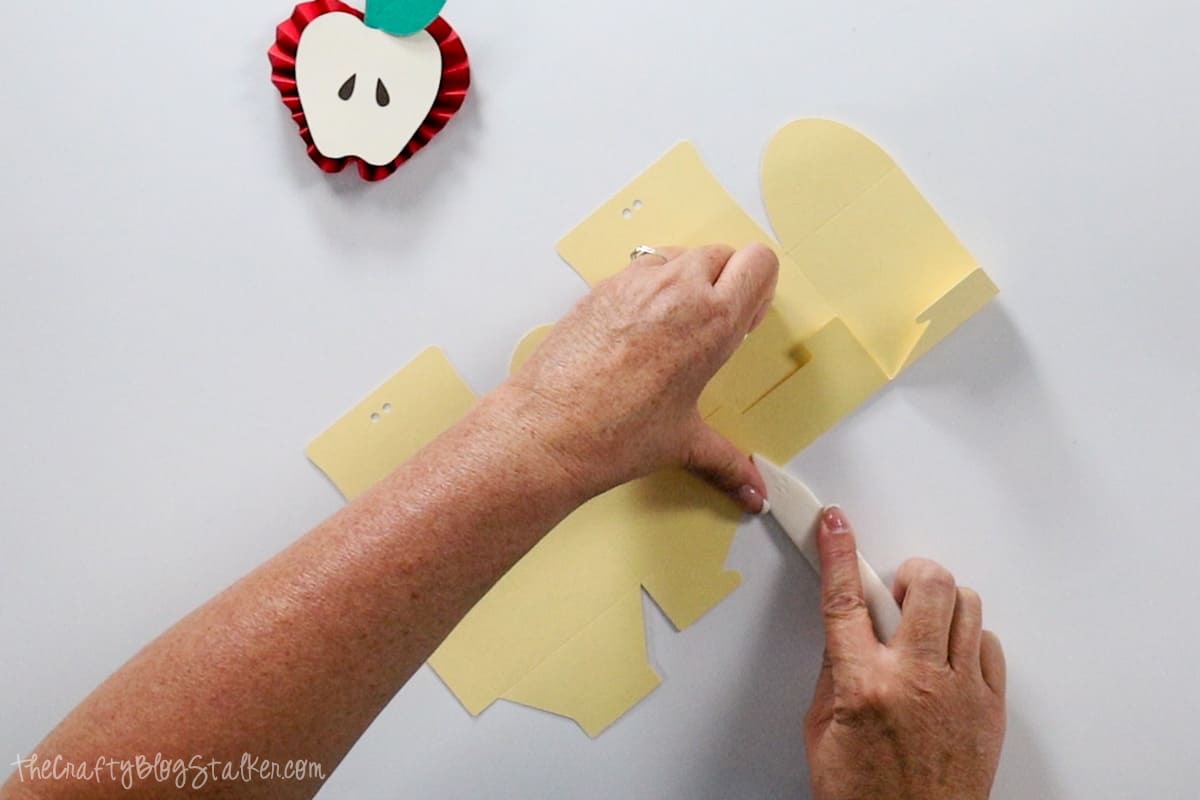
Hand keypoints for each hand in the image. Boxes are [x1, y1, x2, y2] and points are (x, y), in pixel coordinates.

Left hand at [502, 243, 778, 510]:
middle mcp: (677, 290)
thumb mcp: (682, 442)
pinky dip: (647, 290)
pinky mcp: (601, 287)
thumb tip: (750, 488)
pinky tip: (635, 334)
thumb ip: (727, 461)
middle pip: (721, 254)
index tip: (746, 319)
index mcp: (713, 321)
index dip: (758, 288)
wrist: (547, 430)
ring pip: (679, 256)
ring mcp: (635, 283)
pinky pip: (639, 270)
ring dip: (685, 280)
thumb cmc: (613, 433)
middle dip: (724, 283)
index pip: (759, 263)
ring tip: (672, 329)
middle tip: (711, 326)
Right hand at [805, 508, 1006, 799]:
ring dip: (940, 604)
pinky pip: (989, 643)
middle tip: (897, 590)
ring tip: (923, 627)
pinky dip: (968, 638)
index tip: (836, 525)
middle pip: (928, 584)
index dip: (839, 553)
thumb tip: (846, 631)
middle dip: (910, 572)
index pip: (846, 600)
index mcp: (863, 685)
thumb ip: (834, 672)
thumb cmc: (865, 796)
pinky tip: (949, 657)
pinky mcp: (991, 707)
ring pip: (965, 605)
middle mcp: (916, 680)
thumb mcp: (821, 731)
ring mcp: (960, 692)